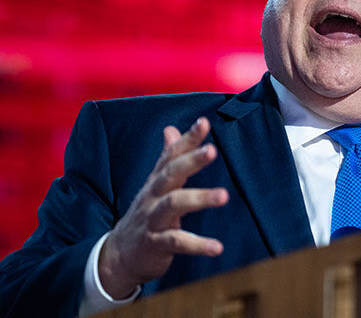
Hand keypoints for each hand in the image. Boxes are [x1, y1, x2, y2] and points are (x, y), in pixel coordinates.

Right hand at [98, 117, 228, 298]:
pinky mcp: (155, 244)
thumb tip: (171, 128)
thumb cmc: (146, 215)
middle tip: (212, 150)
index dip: (187, 138)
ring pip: (174, 204)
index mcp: (157, 181)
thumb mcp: (155, 185)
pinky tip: (217, 247)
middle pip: (170, 173)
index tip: (204, 122)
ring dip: (199, 198)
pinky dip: (197, 244)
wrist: (118, 256)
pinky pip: (177, 242)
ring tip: (224, 195)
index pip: (171, 155)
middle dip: (191, 160)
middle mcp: (153, 196)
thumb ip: (167, 158)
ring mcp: (153, 219)